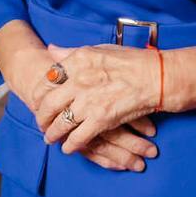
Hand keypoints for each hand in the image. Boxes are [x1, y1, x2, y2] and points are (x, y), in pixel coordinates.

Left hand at [34, 41, 161, 165]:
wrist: (157, 77)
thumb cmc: (132, 61)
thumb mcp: (100, 49)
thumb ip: (73, 52)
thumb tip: (51, 50)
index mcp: (78, 60)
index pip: (47, 78)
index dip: (39, 93)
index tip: (39, 101)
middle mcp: (79, 80)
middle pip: (48, 104)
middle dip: (41, 118)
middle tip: (41, 124)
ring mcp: (89, 101)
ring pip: (60, 123)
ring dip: (52, 134)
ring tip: (50, 138)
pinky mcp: (101, 120)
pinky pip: (78, 137)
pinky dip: (70, 145)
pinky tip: (68, 148)